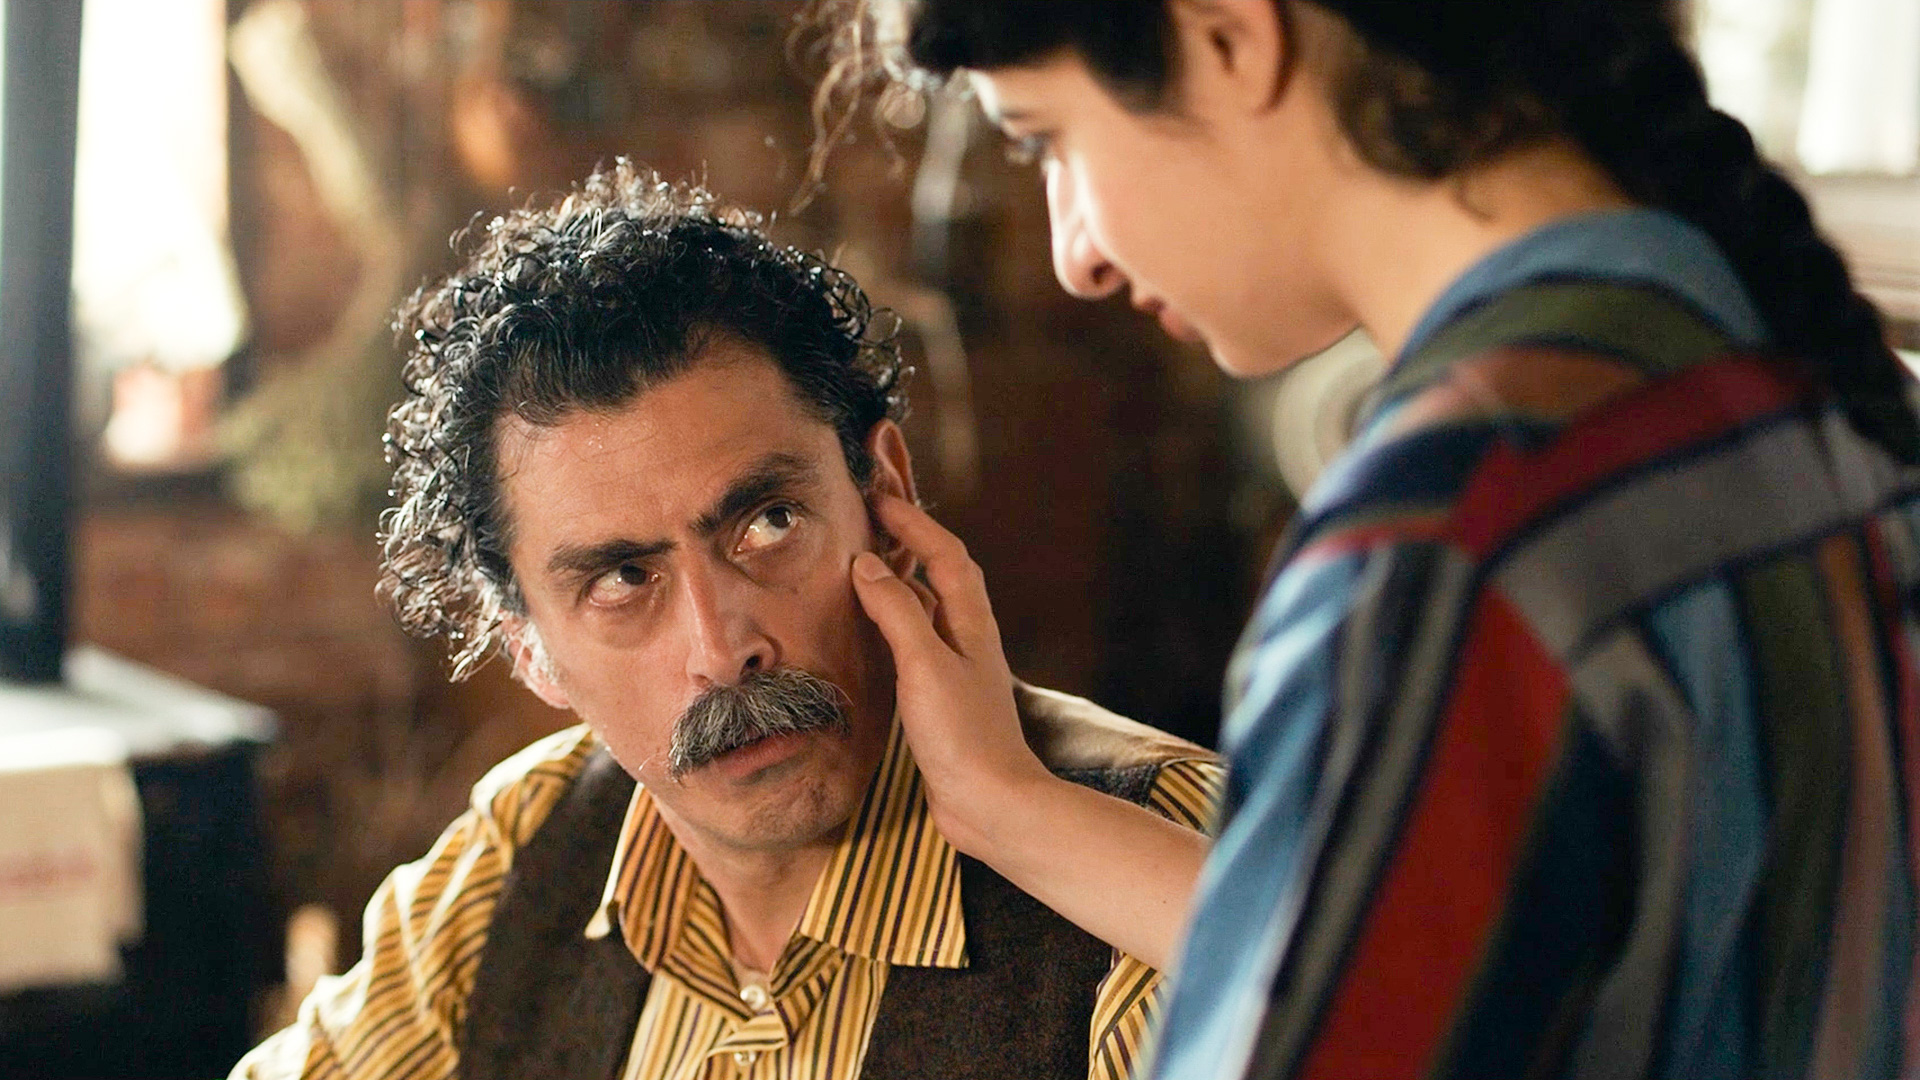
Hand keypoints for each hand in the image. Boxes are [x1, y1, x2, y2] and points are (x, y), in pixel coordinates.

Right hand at [851, 495, 1052, 852]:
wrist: (992, 806)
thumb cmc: (964, 736)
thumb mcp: (924, 665)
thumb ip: (897, 612)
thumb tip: (867, 565)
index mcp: (971, 622)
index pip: (943, 552)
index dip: (912, 520)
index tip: (875, 495)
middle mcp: (967, 638)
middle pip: (939, 572)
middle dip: (909, 538)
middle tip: (870, 514)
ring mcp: (955, 668)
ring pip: (926, 608)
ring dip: (898, 579)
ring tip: (861, 560)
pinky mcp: (941, 699)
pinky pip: (914, 643)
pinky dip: (891, 623)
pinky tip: (869, 629)